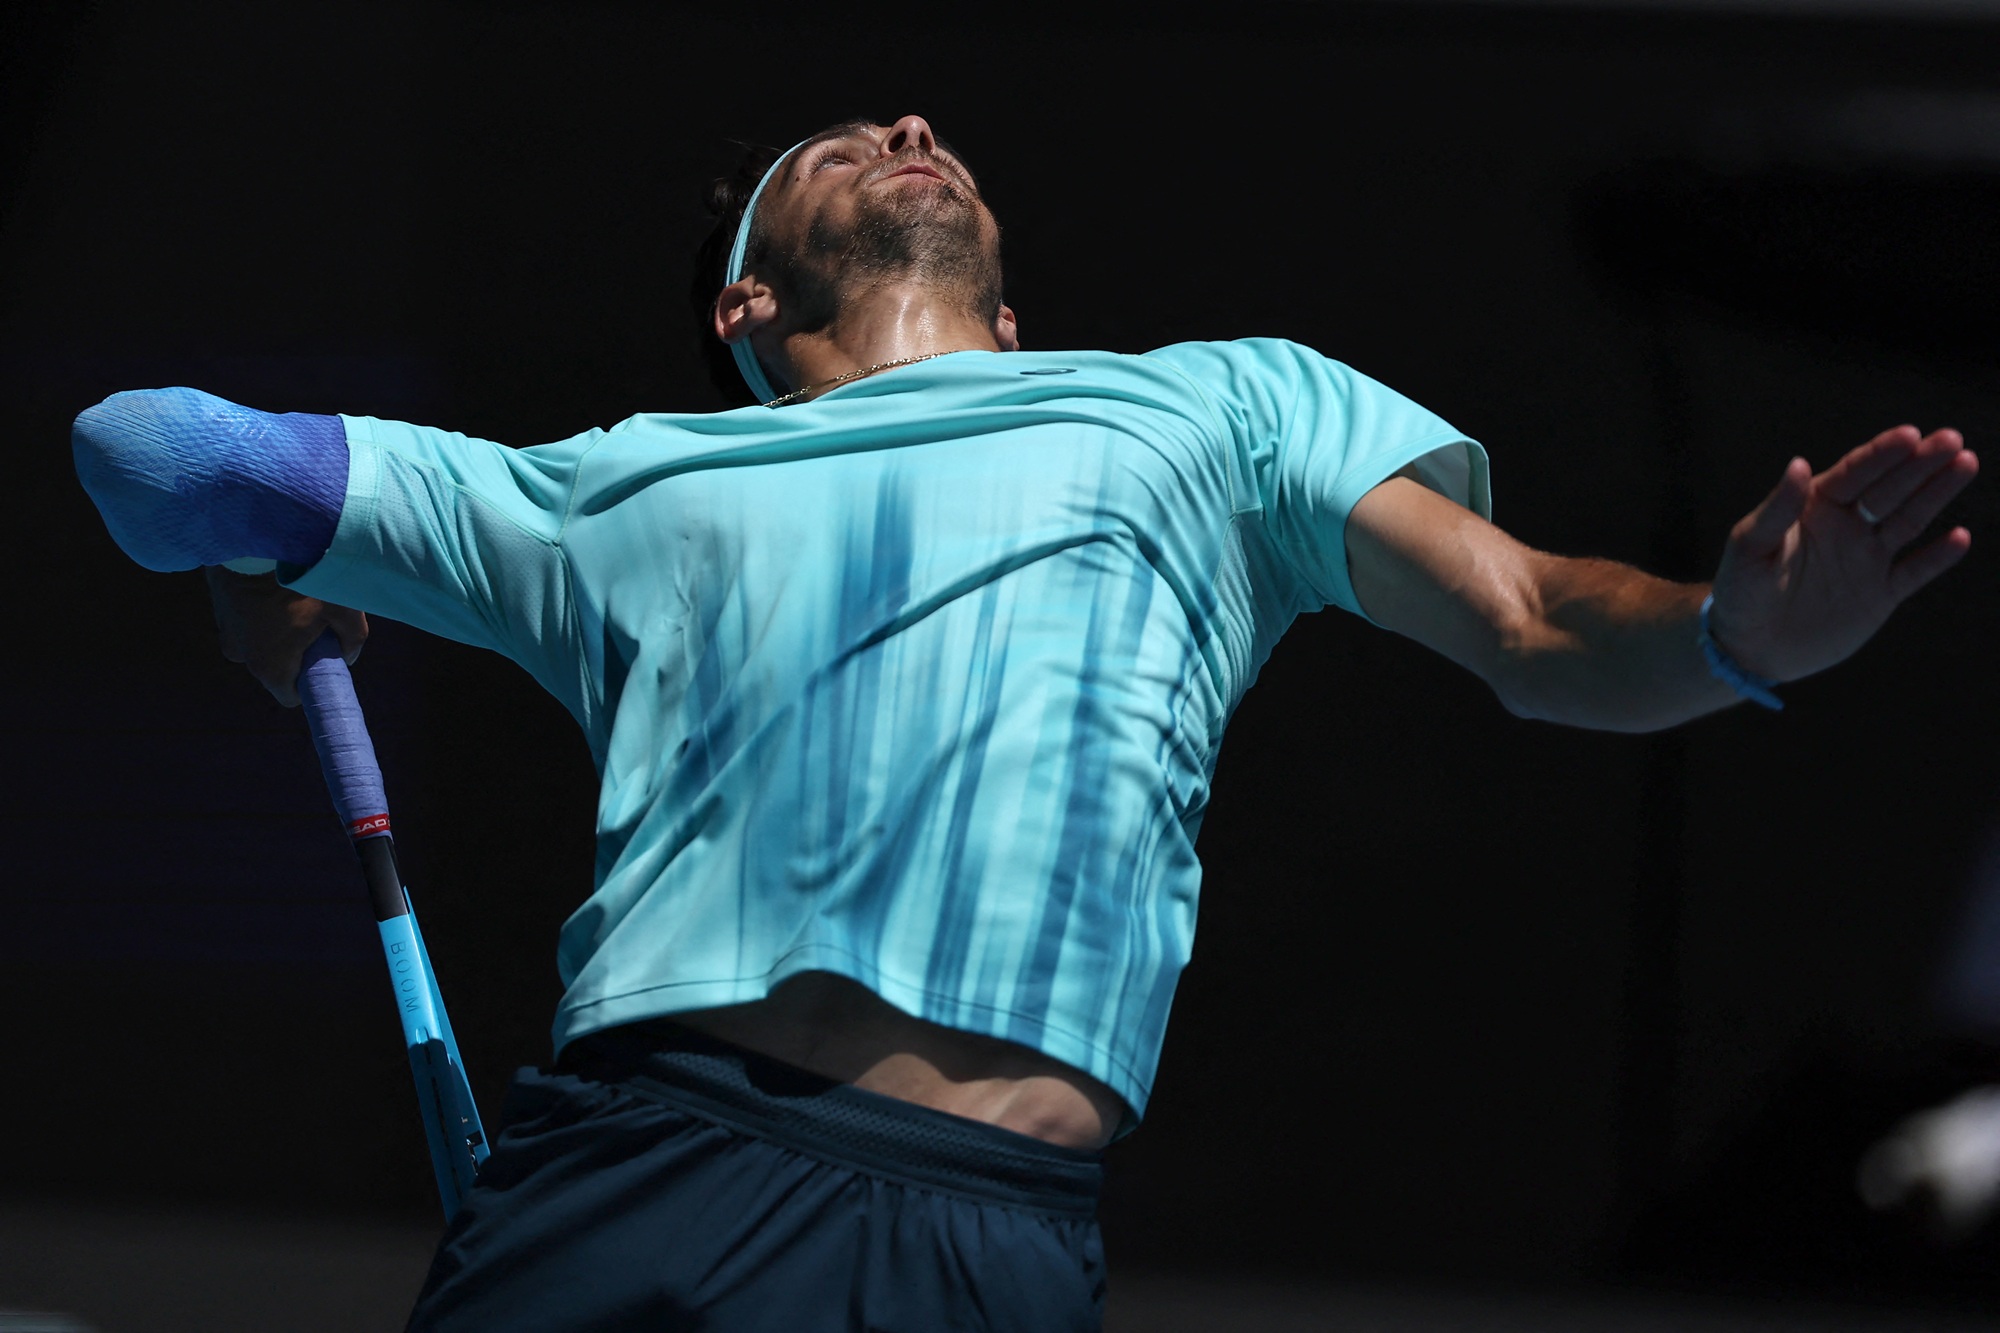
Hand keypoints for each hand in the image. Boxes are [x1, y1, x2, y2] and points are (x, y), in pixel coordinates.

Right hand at [202, 566, 368, 706]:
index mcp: (271, 667)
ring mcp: (227, 633)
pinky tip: (276, 588)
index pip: (292, 696)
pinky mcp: (219, 610)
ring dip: (279, 630)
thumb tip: (347, 656)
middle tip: (316, 622)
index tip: (324, 660)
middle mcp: (242, 657)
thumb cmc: (301, 578)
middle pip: (278, 668)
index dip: (311, 682)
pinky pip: (248, 621)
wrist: (252, 536)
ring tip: (295, 599)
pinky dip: (263, 612)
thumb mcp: (342, 609)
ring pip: (263, 642)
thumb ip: (352, 640)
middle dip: (299, 652)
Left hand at [1710, 425, 1976, 681]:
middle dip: (1920, 464)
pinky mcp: (1880, 594)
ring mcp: (1867, 559)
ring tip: (1965, 464)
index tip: (1910, 435)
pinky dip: (1937, 557)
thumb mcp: (1750, 547)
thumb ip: (1777, 509)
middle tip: (1952, 439)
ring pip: (1909, 520)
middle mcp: (1846, 527)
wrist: (1748, 647)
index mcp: (1814, 508)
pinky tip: (1959, 537)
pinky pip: (1915, 571)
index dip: (1881, 455)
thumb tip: (1797, 464)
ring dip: (1936, 494)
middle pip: (1890, 489)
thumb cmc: (1740, 591)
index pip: (1854, 474)